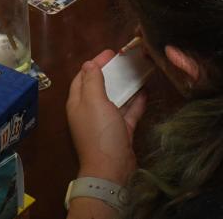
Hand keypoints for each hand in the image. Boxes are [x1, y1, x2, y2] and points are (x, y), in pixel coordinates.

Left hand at [67, 50, 145, 183]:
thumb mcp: (93, 101)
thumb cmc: (99, 132)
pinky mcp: (121, 131)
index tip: (111, 53)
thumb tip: (89, 63)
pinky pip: (128, 112)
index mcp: (78, 102)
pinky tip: (145, 91)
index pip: (83, 76)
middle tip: (126, 60)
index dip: (94, 63)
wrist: (111, 169)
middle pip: (99, 86)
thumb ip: (92, 81)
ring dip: (125, 86)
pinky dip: (135, 102)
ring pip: (115, 98)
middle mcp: (90, 111)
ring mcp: (106, 122)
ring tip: (138, 71)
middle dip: (111, 72)